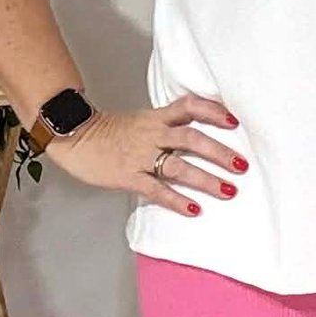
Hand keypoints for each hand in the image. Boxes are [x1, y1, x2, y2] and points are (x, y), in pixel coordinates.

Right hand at [44, 93, 248, 213]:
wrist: (73, 136)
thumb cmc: (107, 132)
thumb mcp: (139, 122)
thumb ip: (164, 128)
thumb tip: (193, 138)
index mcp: (155, 118)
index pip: (189, 107)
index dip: (213, 112)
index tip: (234, 121)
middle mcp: (152, 134)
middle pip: (192, 138)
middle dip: (220, 152)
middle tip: (242, 165)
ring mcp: (140, 156)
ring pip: (179, 165)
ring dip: (206, 179)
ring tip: (229, 190)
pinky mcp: (128, 176)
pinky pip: (157, 189)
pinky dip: (177, 200)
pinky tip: (194, 209)